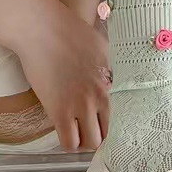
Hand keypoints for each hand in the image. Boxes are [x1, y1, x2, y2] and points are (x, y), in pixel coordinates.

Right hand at [11, 0, 109, 151]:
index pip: (129, 115)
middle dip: (106, 136)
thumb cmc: (72, 32)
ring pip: (92, 143)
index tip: (114, 124)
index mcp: (115, 81)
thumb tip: (117, 76)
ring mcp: (80, 105)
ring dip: (88, 141)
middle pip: (113, 132)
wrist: (42, 28)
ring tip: (82, 132)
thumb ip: (114, 67)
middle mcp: (102, 96)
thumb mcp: (105, 47)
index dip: (122, 124)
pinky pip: (69, 142)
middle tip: (97, 130)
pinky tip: (68, 132)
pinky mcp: (58, 110)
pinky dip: (70, 143)